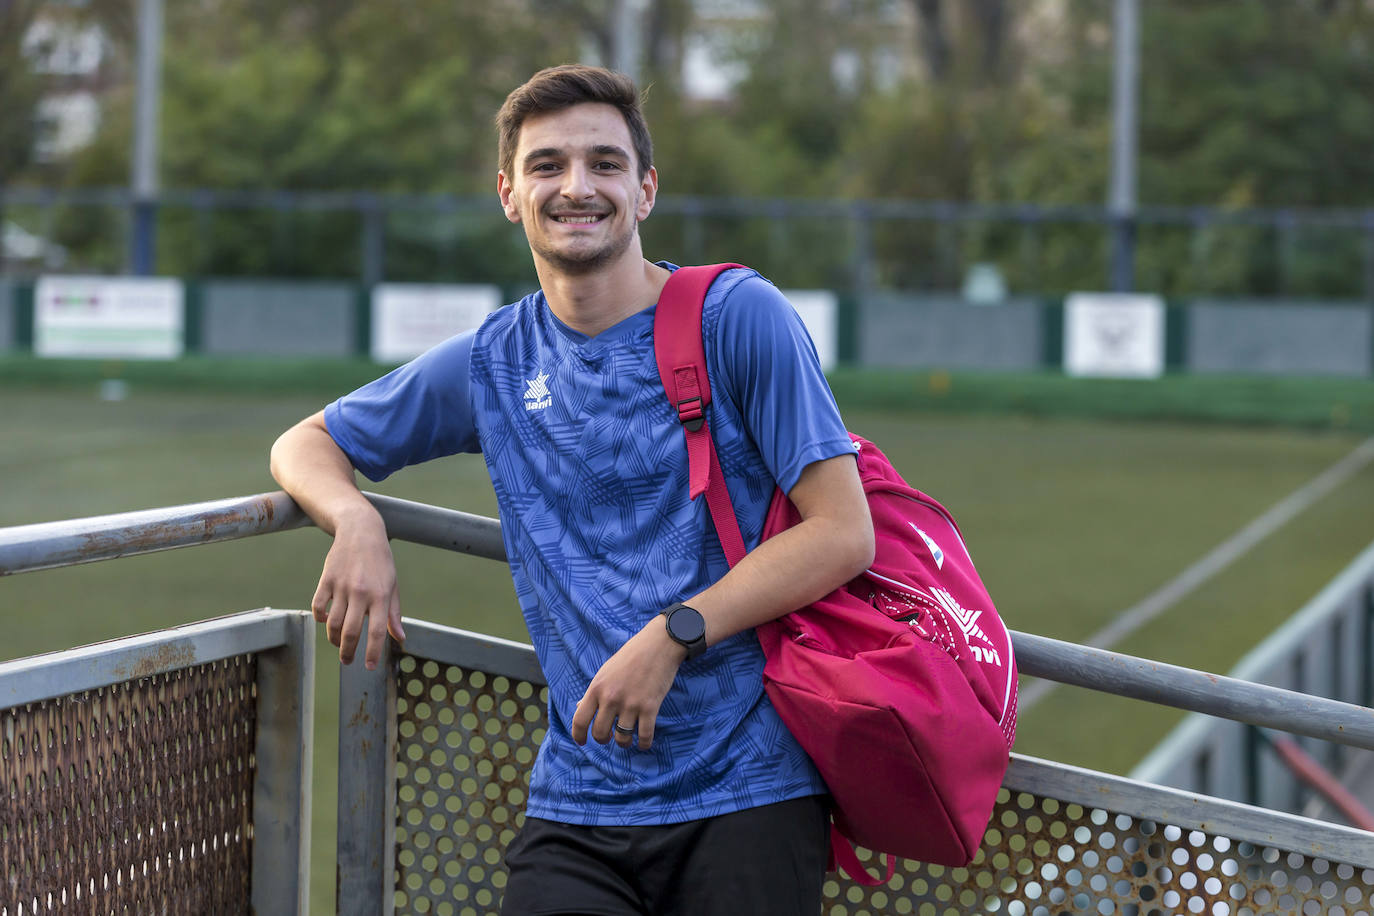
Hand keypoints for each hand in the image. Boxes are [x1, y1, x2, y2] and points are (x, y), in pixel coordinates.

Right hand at [312, 508, 405, 668]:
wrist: (360, 532)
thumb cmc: (380, 562)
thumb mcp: (392, 585)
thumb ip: (394, 613)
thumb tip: (400, 638)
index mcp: (381, 595)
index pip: (377, 631)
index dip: (372, 652)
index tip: (369, 666)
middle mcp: (361, 592)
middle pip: (351, 632)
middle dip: (348, 652)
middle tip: (348, 661)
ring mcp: (342, 586)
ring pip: (333, 623)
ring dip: (334, 639)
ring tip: (338, 644)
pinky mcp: (326, 580)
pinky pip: (318, 607)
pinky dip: (320, 619)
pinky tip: (326, 621)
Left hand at [570, 615, 686, 750]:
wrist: (658, 645)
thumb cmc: (631, 657)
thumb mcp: (606, 671)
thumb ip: (593, 691)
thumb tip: (579, 707)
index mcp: (597, 688)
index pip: (580, 720)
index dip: (578, 735)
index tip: (582, 742)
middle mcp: (611, 698)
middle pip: (600, 733)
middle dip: (603, 739)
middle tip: (609, 736)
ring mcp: (631, 704)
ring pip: (622, 738)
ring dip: (623, 742)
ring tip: (626, 738)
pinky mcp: (650, 707)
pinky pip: (644, 736)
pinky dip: (643, 744)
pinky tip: (643, 742)